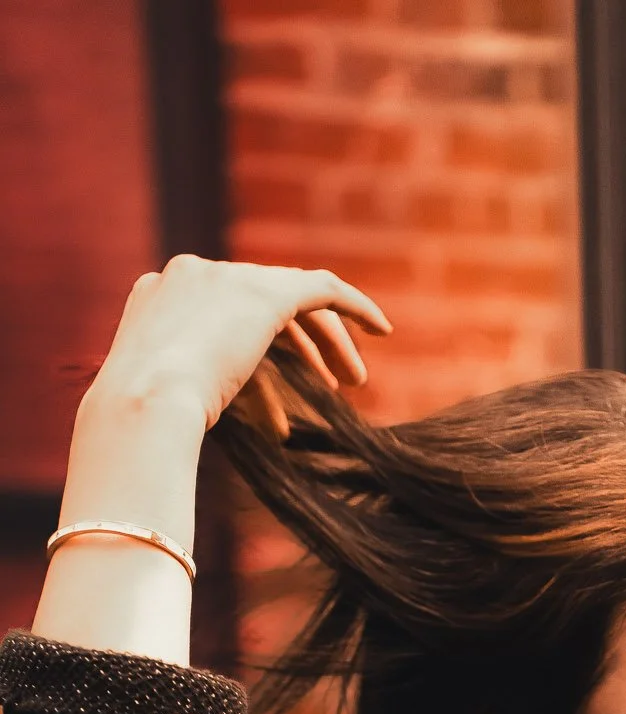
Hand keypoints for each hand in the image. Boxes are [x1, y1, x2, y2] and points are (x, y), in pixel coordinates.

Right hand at [85, 253, 390, 432]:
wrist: (144, 403)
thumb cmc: (148, 426)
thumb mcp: (174, 407)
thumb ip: (213, 399)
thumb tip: (263, 425)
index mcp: (158, 297)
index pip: (224, 315)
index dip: (264, 347)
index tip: (293, 379)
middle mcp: (190, 277)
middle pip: (261, 303)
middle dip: (303, 344)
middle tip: (336, 382)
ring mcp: (224, 278)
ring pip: (293, 301)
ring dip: (327, 342)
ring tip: (355, 382)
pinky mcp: (262, 292)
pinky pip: (321, 288)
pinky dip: (354, 305)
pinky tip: (383, 329)